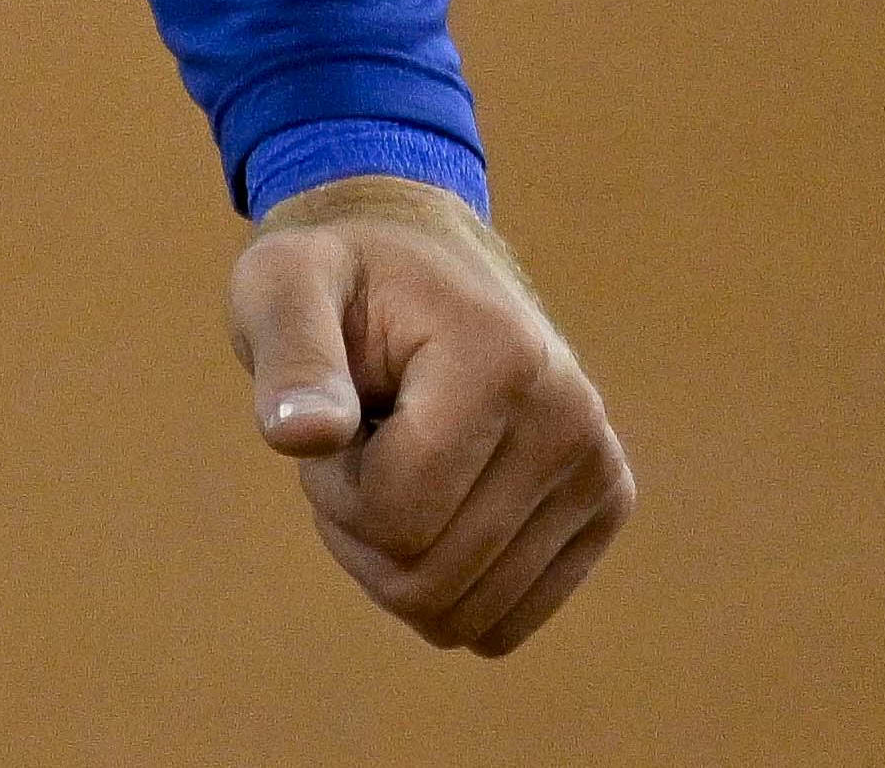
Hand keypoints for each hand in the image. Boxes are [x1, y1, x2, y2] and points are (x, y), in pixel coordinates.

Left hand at [233, 176, 632, 655]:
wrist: (416, 262)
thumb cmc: (336, 279)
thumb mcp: (281, 288)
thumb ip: (287, 357)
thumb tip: (298, 435)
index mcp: (502, 361)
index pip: (395, 517)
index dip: (329, 485)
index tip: (331, 411)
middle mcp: (572, 420)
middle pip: (428, 577)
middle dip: (359, 527)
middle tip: (361, 440)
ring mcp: (599, 470)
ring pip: (462, 615)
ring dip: (398, 557)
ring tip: (399, 461)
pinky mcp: (604, 507)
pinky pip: (503, 623)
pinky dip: (447, 584)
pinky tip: (440, 497)